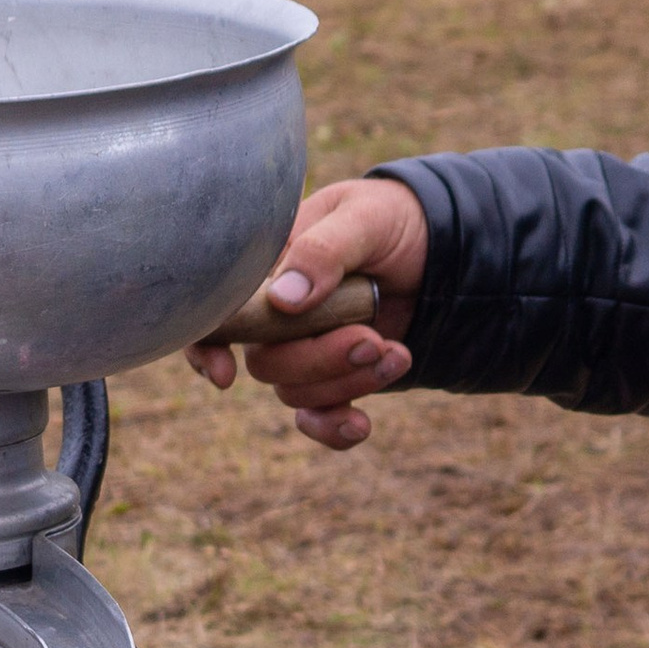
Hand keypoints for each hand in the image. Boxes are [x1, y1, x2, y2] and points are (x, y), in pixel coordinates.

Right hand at [186, 178, 428, 450]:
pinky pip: (319, 418)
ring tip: (396, 352)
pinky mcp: (335, 379)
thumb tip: (282, 301)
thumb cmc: (390, 219)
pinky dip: (335, 429)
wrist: (441, 251)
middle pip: (266, 363)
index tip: (225, 375)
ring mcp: (304, 350)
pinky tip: (362, 425)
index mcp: (266, 269)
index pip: (216, 312)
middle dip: (319, 361)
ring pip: (297, 392)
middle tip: (371, 339)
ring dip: (349, 382)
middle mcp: (275, 315)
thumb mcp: (364, 218)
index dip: (207, 348)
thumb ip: (325, 251)